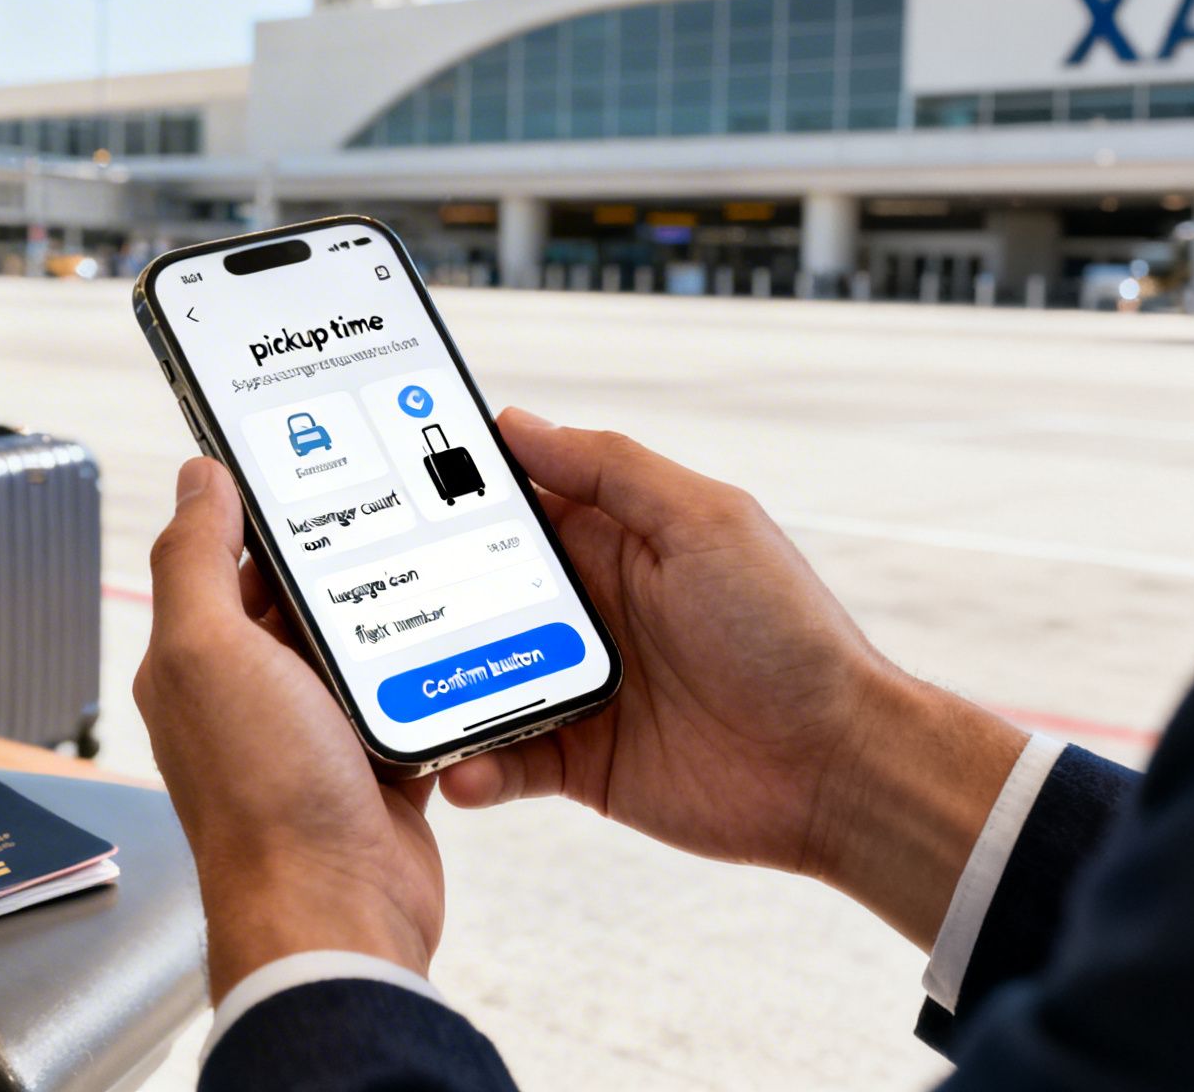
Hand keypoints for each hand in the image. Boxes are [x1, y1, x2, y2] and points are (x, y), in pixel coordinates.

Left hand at [134, 458, 443, 1000]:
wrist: (337, 910)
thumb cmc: (263, 799)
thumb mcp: (210, 651)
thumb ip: (196, 558)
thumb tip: (198, 480)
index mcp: (198, 662)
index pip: (224, 559)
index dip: (261, 509)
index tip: (310, 460)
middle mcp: (253, 695)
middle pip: (303, 598)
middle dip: (345, 559)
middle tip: (396, 504)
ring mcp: (317, 733)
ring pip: (363, 646)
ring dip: (395, 616)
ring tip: (434, 566)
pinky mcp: (376, 765)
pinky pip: (410, 700)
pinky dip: (432, 679)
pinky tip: (455, 649)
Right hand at [440, 409, 1026, 947]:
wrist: (835, 767)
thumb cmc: (787, 634)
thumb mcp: (704, 524)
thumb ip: (613, 472)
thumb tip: (519, 422)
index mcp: (614, 542)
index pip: (515, 505)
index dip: (451, 494)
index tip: (383, 484)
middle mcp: (587, 611)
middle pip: (475, 593)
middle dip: (421, 594)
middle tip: (358, 600)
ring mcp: (578, 688)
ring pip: (474, 679)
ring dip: (432, 688)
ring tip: (392, 697)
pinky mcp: (579, 764)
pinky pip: (505, 761)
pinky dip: (475, 767)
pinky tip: (462, 769)